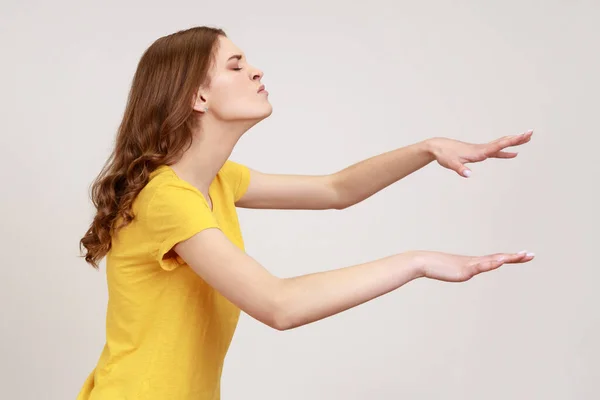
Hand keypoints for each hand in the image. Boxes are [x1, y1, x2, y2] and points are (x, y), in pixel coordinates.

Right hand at [413, 250, 534, 281]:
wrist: (424, 262)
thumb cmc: (436, 267)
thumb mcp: (452, 271)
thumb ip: (458, 271)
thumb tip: (459, 272)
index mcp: (474, 263)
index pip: (496, 259)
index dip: (510, 257)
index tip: (524, 255)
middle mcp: (475, 262)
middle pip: (499, 258)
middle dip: (516, 257)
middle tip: (531, 254)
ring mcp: (471, 264)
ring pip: (493, 260)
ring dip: (508, 258)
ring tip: (522, 256)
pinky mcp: (465, 269)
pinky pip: (481, 265)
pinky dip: (492, 263)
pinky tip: (501, 262)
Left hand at [426, 129, 533, 176]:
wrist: (437, 147)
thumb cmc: (444, 155)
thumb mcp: (451, 164)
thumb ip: (460, 169)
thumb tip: (469, 175)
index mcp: (479, 151)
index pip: (499, 145)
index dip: (512, 141)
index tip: (523, 135)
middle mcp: (482, 148)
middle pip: (503, 142)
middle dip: (517, 138)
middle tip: (531, 132)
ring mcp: (481, 150)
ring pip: (501, 145)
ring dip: (514, 142)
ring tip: (527, 138)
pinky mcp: (478, 153)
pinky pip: (496, 152)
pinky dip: (505, 152)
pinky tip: (513, 154)